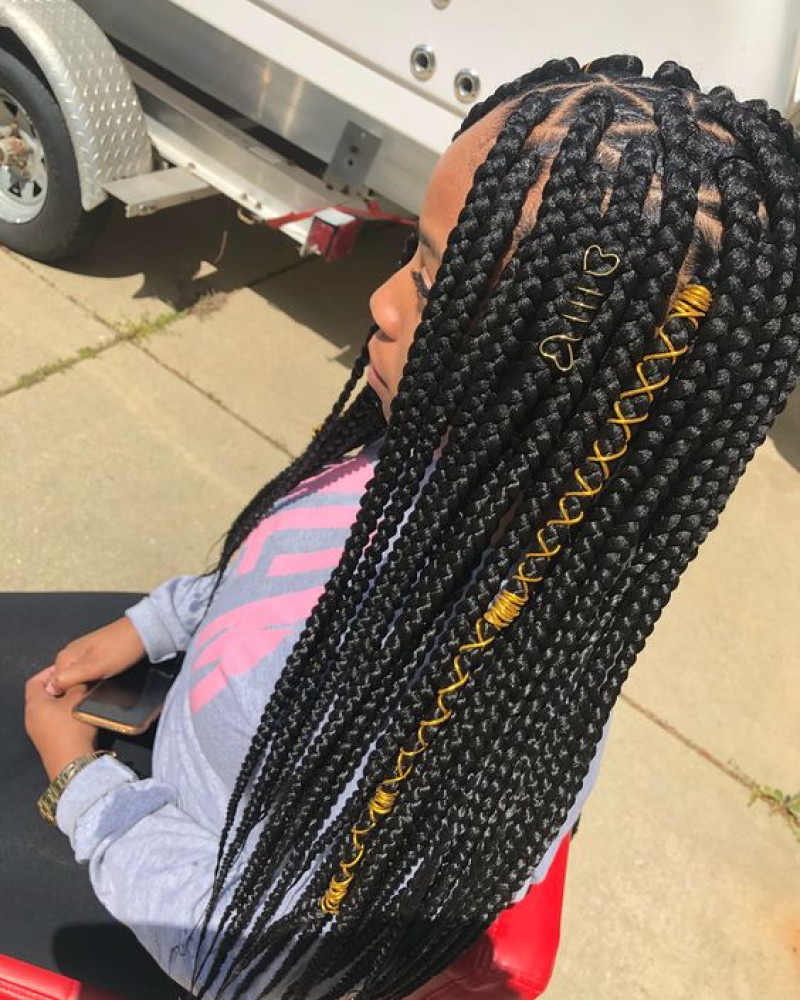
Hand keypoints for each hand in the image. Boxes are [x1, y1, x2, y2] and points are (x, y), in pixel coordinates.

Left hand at [25, 666, 98, 780]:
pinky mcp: (47, 742)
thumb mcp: (79, 699)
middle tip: (77, 682)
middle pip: (42, 695)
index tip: (67, 669)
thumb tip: (79, 676)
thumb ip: (78, 683)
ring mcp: (37, 732)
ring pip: (48, 709)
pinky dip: (64, 714)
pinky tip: (80, 715)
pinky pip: (53, 722)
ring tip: (81, 697)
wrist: (73, 764)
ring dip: (63, 701)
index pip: (34, 681)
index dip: (50, 672)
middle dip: (59, 686)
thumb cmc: (73, 728)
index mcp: (34, 704)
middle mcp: (31, 717)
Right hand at [44, 616, 145, 695]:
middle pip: (67, 683)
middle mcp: (70, 655)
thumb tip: (49, 688)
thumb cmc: (120, 649)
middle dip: (79, 689)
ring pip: (79, 679)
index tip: (83, 695)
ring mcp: (82, 655)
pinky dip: (97, 677)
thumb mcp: (92, 668)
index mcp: (64, 658)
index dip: (68, 695)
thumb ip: (68, 678)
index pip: (54, 686)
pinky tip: (107, 676)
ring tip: (103, 680)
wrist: (141, 634)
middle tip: (96, 687)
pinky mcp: (94, 655)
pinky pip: (89, 673)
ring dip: (89, 684)